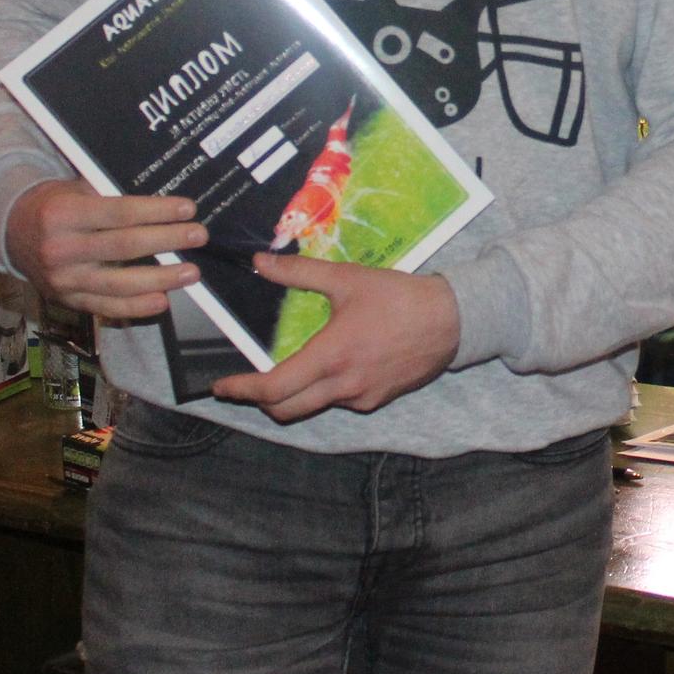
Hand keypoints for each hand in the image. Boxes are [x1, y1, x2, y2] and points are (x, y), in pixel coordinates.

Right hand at [4, 178, 201, 321]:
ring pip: (119, 284)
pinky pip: (106, 308)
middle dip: (167, 241)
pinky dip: (136, 307)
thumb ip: (111, 196)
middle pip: (124, 247)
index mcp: (64, 214)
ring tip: (191, 273)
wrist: (11, 232)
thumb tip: (163, 205)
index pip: (119, 213)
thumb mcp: (76, 189)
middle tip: (199, 236)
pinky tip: (163, 300)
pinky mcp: (67, 301)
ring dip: (160, 279)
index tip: (188, 208)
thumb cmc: (56, 204)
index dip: (157, 211)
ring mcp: (63, 280)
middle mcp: (61, 249)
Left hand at [211, 256, 459, 422]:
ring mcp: (361, 398)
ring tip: (293, 369)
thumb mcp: (347, 278)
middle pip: (285, 411)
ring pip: (313, 407)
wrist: (452, 321)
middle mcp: (342, 386)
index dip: (241, 390)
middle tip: (249, 384)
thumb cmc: (398, 297)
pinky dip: (327, 390)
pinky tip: (337, 366)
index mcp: (330, 356)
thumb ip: (299, 273)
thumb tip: (261, 262)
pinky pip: (340, 401)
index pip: (273, 389)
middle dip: (260, 401)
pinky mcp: (378, 401)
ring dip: (295, 395)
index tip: (221, 386)